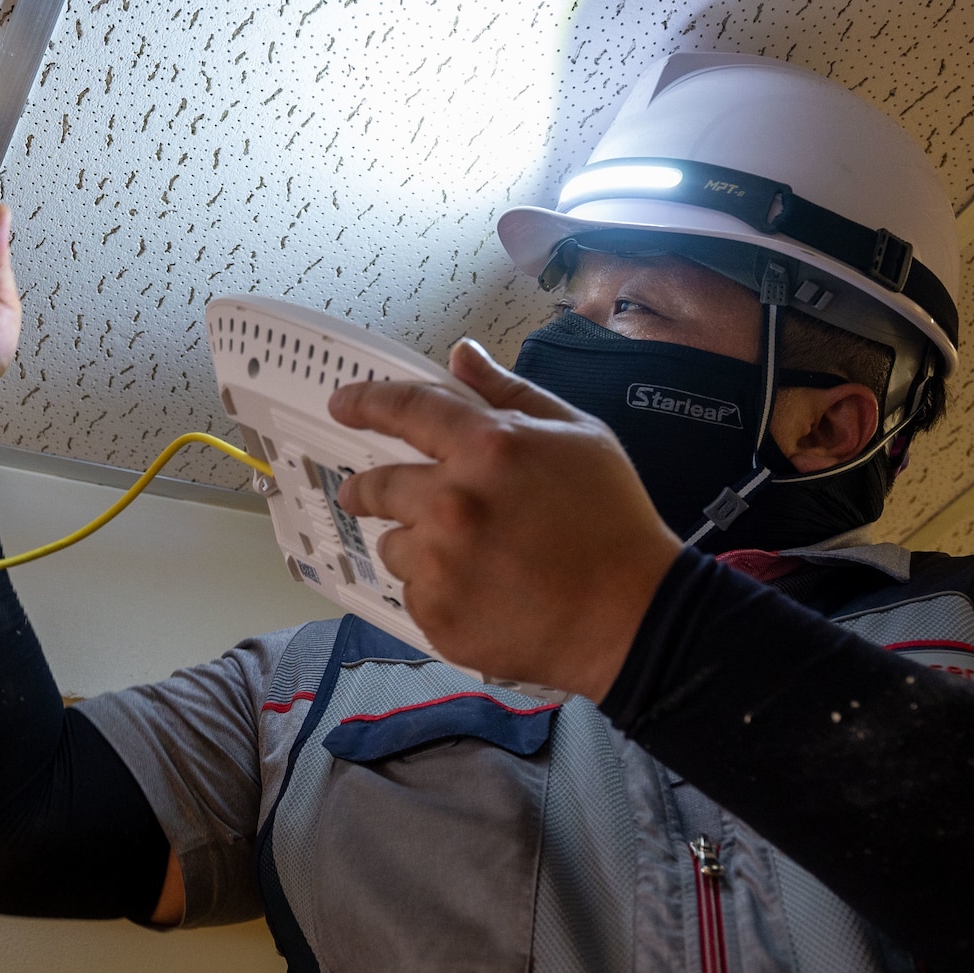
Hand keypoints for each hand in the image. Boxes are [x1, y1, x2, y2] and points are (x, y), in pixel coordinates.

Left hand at [330, 340, 684, 700]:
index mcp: (487, 447)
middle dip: (365, 488)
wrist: (632, 617)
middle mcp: (453, 501)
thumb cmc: (611, 522)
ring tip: (470, 559)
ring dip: (418, 546)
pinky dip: (438, 592)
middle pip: (379, 485)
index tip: (342, 404)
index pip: (407, 410)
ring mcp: (442, 564)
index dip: (366, 403)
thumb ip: (511, 394)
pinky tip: (483, 594)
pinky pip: (415, 595)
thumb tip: (460, 355)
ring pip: (396, 546)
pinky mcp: (438, 615)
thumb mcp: (578, 436)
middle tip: (362, 494)